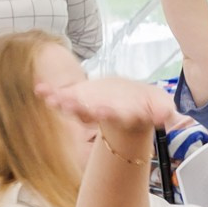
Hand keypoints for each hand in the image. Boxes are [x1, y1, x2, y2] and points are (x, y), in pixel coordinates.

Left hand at [39, 76, 176, 138]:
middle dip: (80, 110)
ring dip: (62, 103)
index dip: (109, 114)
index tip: (103, 110)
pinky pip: (60, 96)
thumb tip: (168, 117)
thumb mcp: (160, 105)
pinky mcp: (77, 96)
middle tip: (71, 105)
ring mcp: (86, 107)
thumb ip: (164, 111)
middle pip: (90, 114)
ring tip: (53, 98)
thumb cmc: (146, 104)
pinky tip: (40, 89)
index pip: (116, 117)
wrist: (129, 102)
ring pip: (73, 107)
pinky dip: (49, 94)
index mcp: (122, 116)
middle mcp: (101, 114)